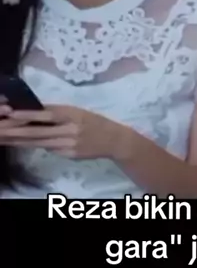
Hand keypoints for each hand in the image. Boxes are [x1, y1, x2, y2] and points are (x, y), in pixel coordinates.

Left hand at [0, 103, 124, 159]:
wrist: (114, 140)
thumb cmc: (93, 121)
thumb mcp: (77, 111)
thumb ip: (57, 113)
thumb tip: (33, 113)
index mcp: (71, 113)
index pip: (46, 114)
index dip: (28, 115)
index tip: (10, 114)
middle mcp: (69, 128)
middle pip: (38, 131)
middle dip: (16, 131)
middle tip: (0, 129)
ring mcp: (68, 144)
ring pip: (38, 142)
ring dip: (19, 141)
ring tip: (3, 138)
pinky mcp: (68, 155)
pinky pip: (48, 149)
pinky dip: (33, 146)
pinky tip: (19, 144)